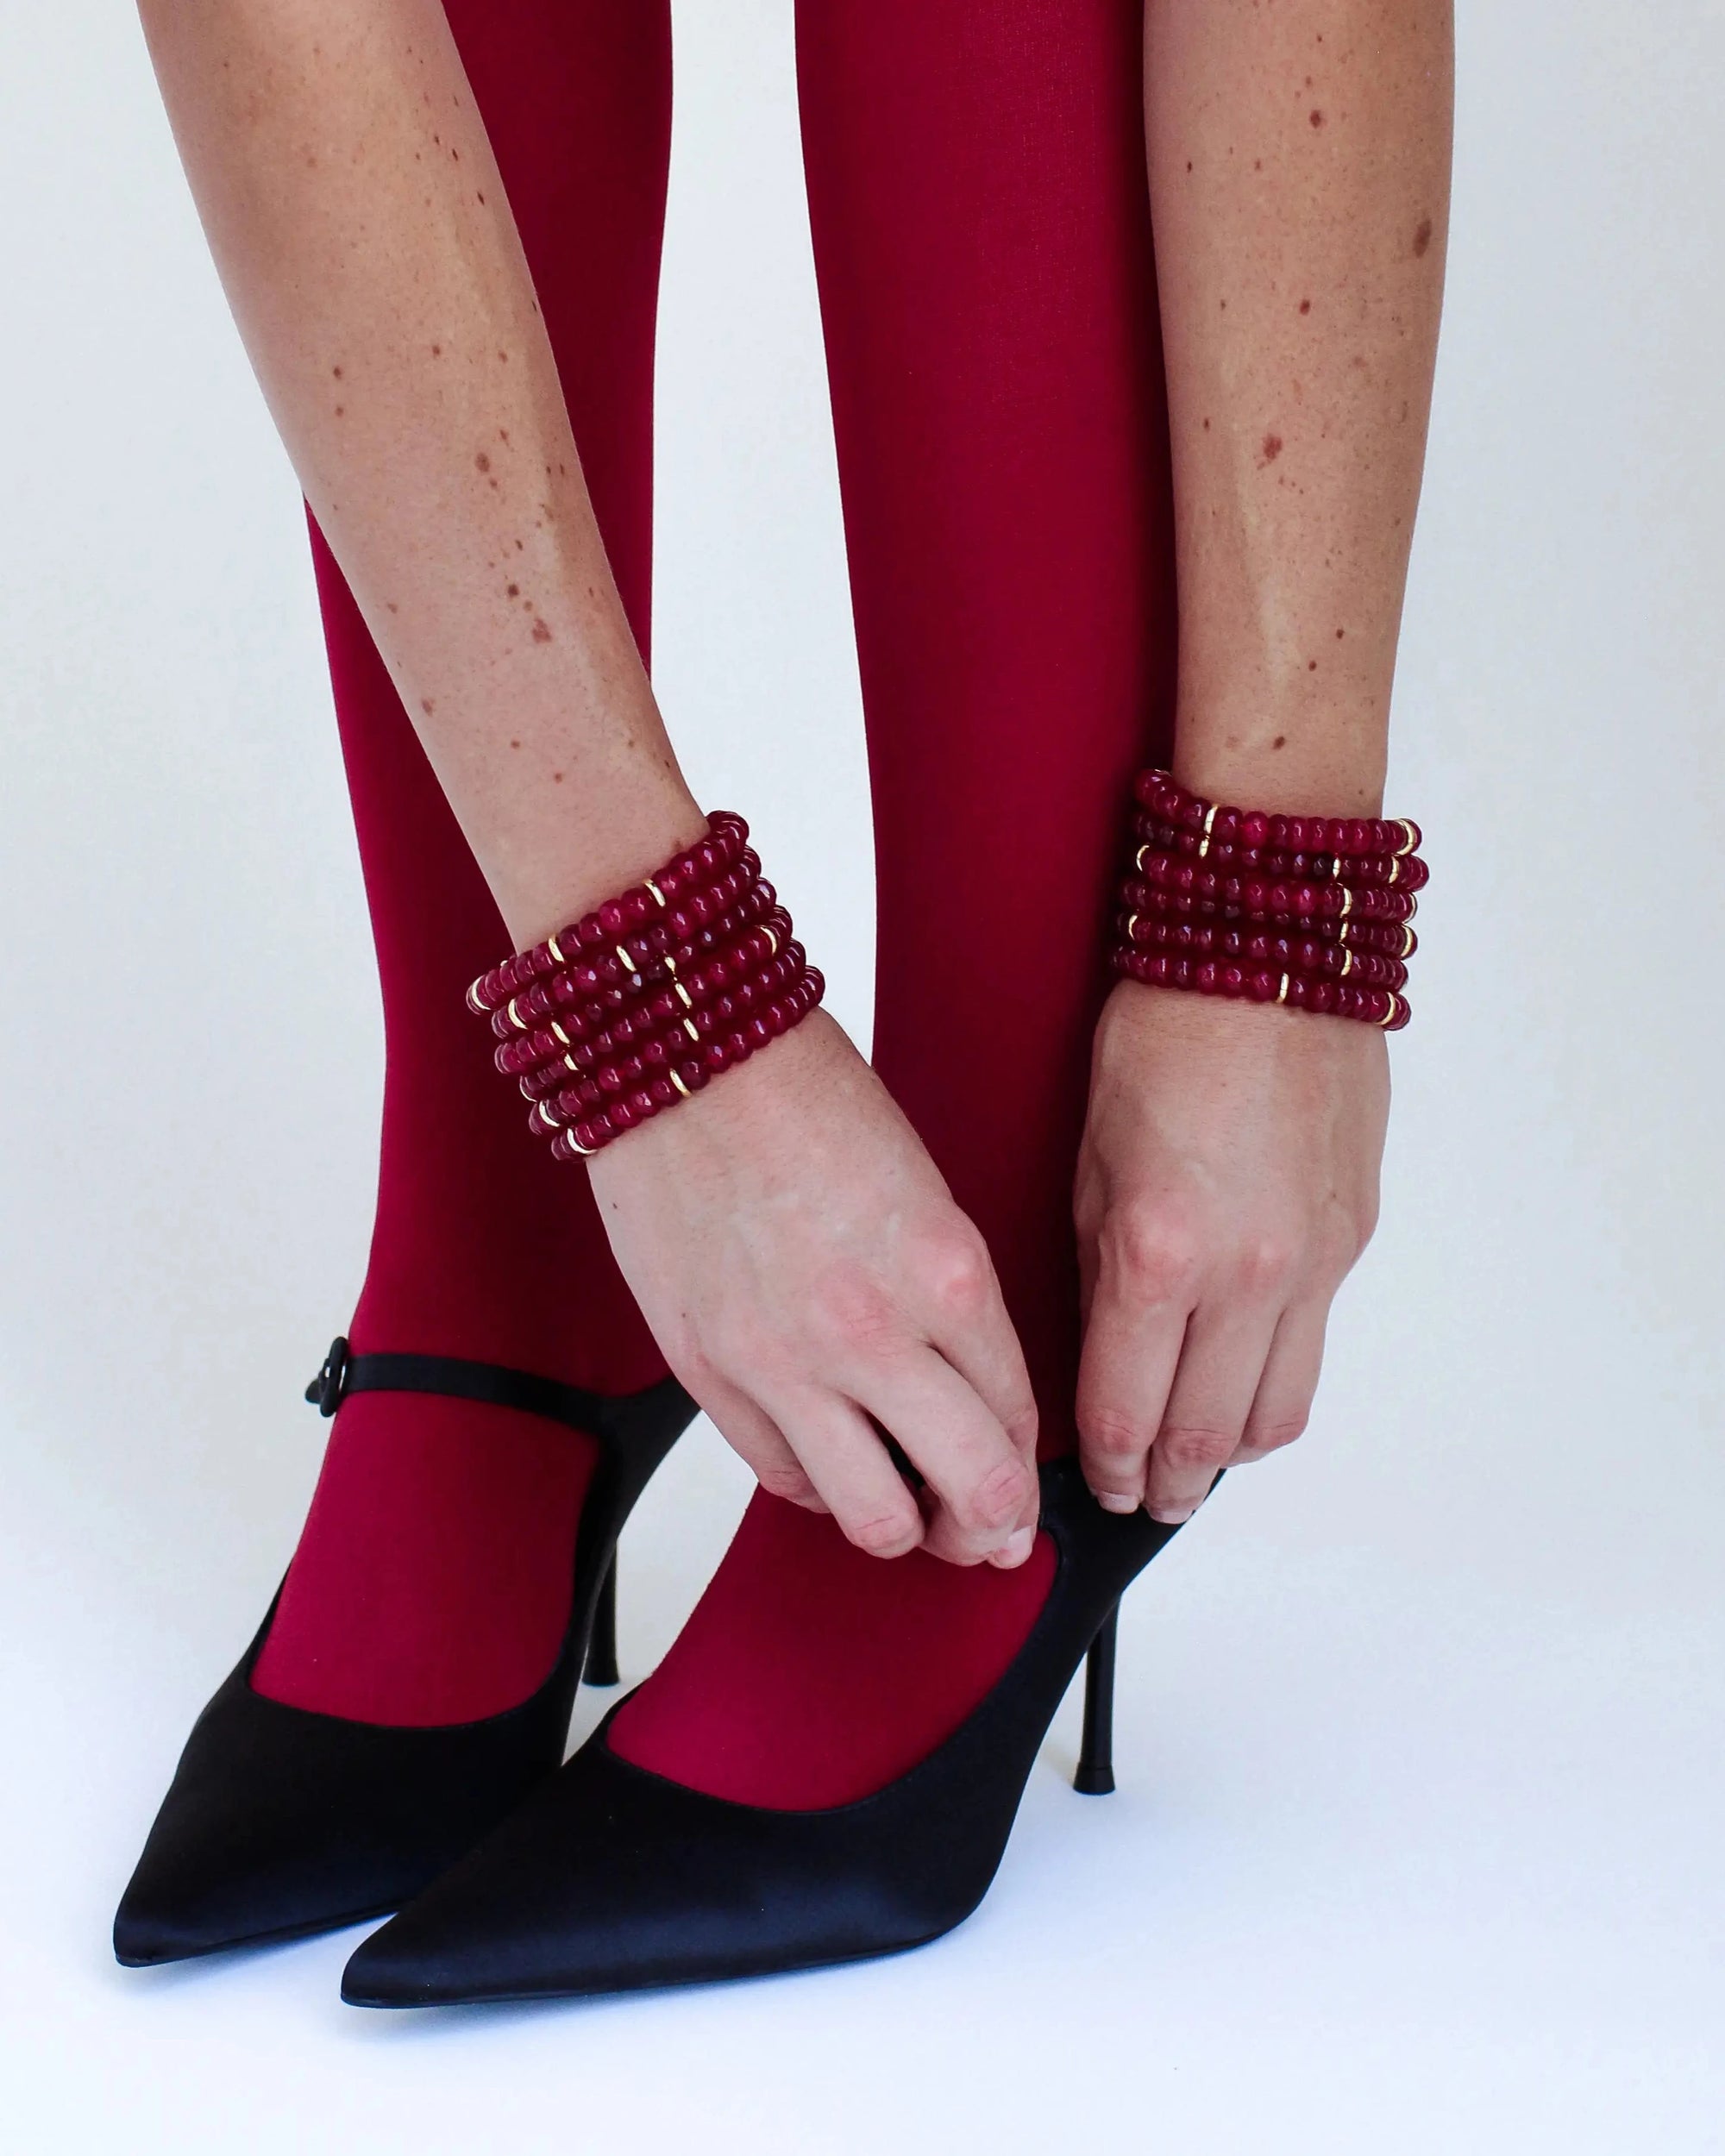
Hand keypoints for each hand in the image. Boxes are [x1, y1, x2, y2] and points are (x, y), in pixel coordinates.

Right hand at [589, 1011, 1040, 1565]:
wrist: (683, 1061)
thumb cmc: (803, 1097)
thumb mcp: (923, 1190)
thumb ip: (950, 1296)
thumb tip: (970, 1385)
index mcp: (946, 1273)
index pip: (1016, 1418)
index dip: (1028, 1471)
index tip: (1022, 1488)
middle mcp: (873, 1333)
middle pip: (972, 1490)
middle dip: (993, 1527)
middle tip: (989, 1531)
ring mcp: (785, 1364)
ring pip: (875, 1518)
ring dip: (904, 1528)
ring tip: (904, 1508)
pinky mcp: (710, 1373)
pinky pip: (782, 1478)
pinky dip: (815, 1485)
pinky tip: (827, 1460)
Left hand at [1073, 982, 1387, 1522]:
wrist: (1269, 956)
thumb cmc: (1162, 1035)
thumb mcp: (1089, 1160)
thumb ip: (1096, 1273)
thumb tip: (1097, 1359)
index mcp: (1159, 1251)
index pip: (1127, 1408)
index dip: (1106, 1465)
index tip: (1095, 1484)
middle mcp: (1247, 1271)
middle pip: (1207, 1434)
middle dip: (1166, 1483)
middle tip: (1143, 1498)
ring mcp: (1313, 1260)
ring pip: (1276, 1411)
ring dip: (1228, 1453)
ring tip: (1193, 1460)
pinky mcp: (1354, 1238)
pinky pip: (1314, 1347)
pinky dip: (1272, 1385)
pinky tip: (1239, 1381)